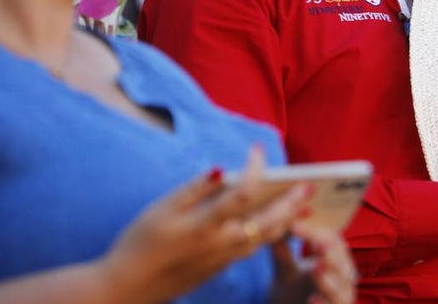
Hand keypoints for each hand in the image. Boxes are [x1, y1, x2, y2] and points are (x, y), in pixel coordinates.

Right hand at [99, 146, 311, 303]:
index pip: (242, 194)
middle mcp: (218, 245)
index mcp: (202, 225)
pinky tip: (279, 223)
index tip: (258, 150)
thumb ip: (195, 189)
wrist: (127, 288)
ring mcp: (221, 259)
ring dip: (287, 221)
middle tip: (309, 185)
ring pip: (264, 239)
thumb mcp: (161, 209)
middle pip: (266, 222)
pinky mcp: (220, 268)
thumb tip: (222, 169)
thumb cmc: (140, 243)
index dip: (254, 169)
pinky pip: (253, 250)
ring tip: (303, 205)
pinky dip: (271, 235)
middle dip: (289, 202)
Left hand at [272, 224, 355, 303]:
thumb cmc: (292, 292)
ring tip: (316, 268)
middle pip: (340, 260)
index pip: (329, 239)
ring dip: (328, 277)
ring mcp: (342, 297)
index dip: (314, 232)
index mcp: (334, 258)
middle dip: (328, 251)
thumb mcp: (284, 269)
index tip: (294, 225)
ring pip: (340, 286)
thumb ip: (281, 248)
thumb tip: (275, 220)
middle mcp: (343, 276)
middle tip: (316, 242)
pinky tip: (312, 299)